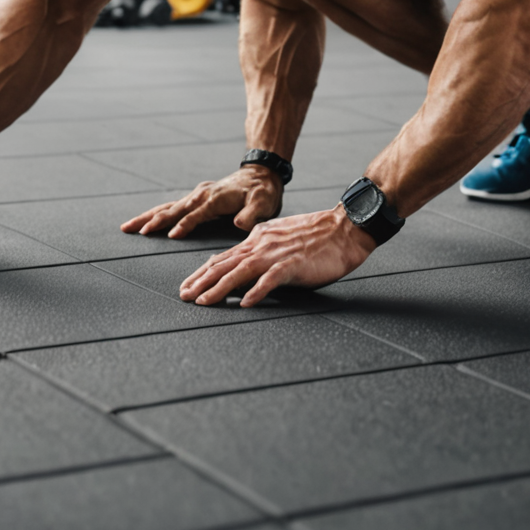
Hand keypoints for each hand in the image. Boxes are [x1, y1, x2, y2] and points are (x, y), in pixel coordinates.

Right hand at [120, 164, 281, 237]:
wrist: (261, 174)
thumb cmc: (263, 192)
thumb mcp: (263, 203)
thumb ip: (252, 214)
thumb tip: (240, 224)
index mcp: (215, 198)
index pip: (195, 214)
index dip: (184, 225)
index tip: (171, 236)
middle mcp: (202, 195)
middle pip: (172, 209)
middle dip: (152, 220)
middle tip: (133, 231)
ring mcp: (198, 195)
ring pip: (167, 207)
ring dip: (148, 217)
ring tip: (128, 227)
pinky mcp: (197, 197)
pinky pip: (172, 206)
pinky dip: (157, 213)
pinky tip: (147, 221)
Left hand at [180, 206, 374, 306]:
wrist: (346, 227)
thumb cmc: (318, 236)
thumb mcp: (281, 239)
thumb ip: (262, 252)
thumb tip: (244, 272)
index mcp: (258, 238)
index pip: (223, 257)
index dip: (203, 272)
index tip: (189, 285)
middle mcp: (262, 244)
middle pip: (224, 264)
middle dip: (200, 281)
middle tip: (183, 296)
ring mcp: (276, 254)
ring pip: (240, 272)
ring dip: (218, 288)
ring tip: (203, 302)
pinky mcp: (294, 264)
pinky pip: (271, 279)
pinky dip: (256, 291)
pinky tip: (245, 303)